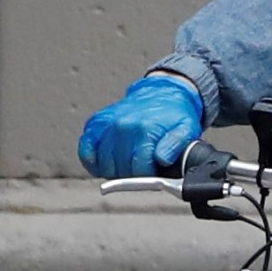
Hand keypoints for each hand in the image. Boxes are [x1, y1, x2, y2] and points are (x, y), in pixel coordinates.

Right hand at [79, 74, 207, 178]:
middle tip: (142, 168)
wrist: (161, 93)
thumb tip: (161, 159)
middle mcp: (122, 126)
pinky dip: (92, 160)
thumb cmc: (174, 115)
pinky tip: (104, 162)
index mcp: (145, 130)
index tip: (153, 172)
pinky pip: (85, 149)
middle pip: (120, 170)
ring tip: (128, 164)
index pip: (139, 170)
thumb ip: (175, 146)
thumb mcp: (186, 130)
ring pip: (103, 164)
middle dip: (132, 175)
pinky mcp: (96, 122)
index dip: (147, 177)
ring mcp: (107, 124)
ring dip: (114, 170)